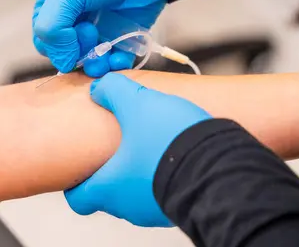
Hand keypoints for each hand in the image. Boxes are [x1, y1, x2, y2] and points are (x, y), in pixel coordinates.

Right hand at [32, 0, 168, 75]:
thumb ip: (53, 27)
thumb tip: (63, 63)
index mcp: (53, 3)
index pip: (44, 39)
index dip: (55, 47)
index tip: (72, 38)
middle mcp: (74, 18)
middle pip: (67, 53)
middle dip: (77, 55)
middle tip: (92, 34)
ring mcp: (99, 27)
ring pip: (90, 61)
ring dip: (97, 65)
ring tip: (107, 57)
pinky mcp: (123, 34)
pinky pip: (115, 59)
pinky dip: (116, 64)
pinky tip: (121, 59)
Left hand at [65, 73, 210, 226]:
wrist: (222, 165)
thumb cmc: (170, 141)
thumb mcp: (135, 103)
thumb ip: (112, 92)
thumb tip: (99, 88)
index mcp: (109, 188)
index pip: (78, 198)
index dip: (75, 182)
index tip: (80, 165)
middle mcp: (129, 206)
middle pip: (109, 193)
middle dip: (111, 168)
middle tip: (117, 145)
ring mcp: (155, 210)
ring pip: (137, 192)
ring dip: (139, 171)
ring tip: (148, 143)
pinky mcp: (181, 205)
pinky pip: (162, 190)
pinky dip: (162, 174)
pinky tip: (172, 151)